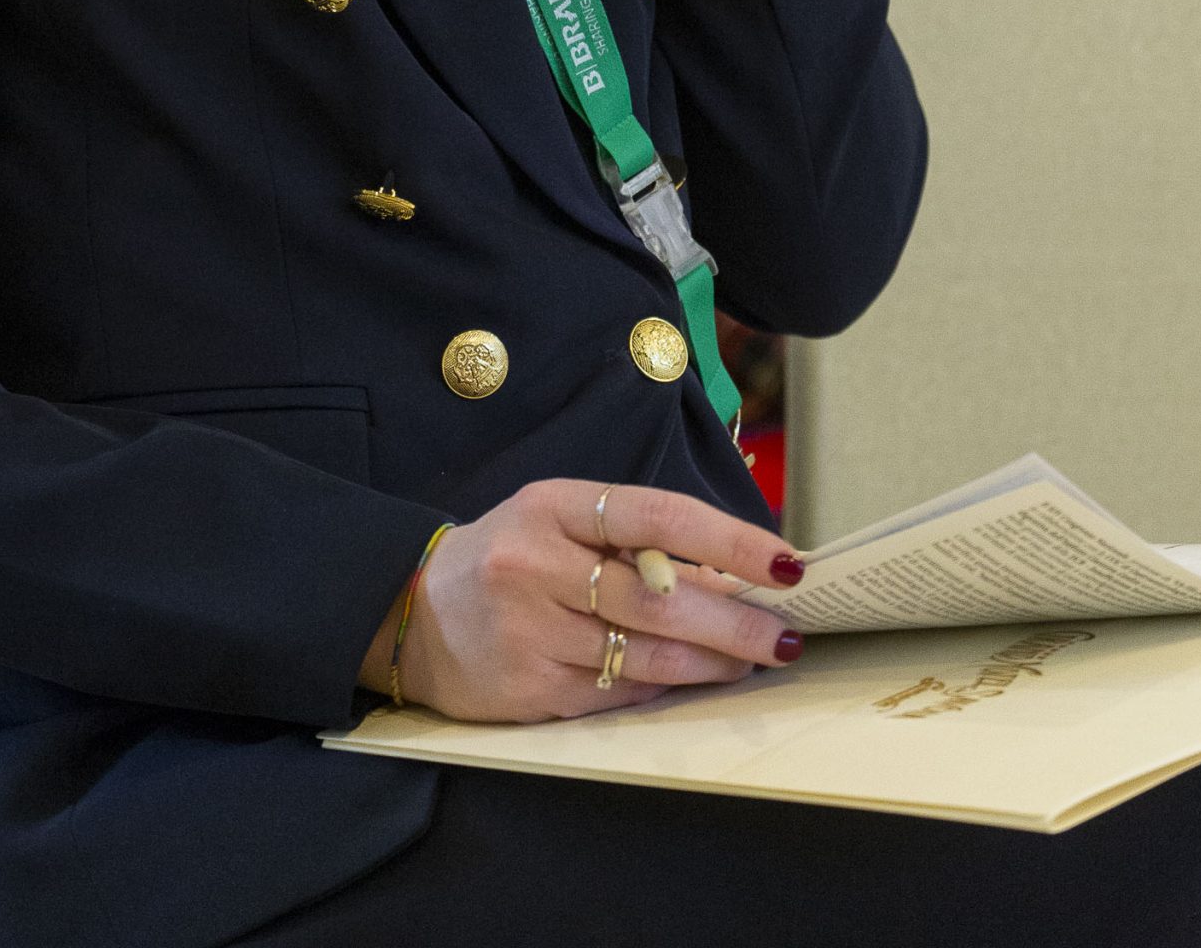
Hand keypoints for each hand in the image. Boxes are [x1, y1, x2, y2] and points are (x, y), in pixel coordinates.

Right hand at [359, 478, 804, 723]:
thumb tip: (732, 574)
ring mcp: (533, 632)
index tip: (785, 561)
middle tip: (787, 634)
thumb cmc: (509, 556)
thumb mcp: (560, 521)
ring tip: (756, 659)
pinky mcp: (532, 691)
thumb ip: (634, 541)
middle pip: (658, 598)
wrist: (413, 614)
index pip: (656, 514)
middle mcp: (539, 565)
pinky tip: (695, 681)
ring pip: (645, 654)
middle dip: (735, 621)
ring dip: (712, 662)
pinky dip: (665, 686)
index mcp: (553, 506)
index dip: (727, 539)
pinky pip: (617, 692)